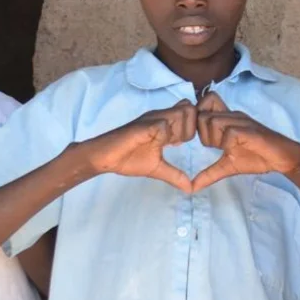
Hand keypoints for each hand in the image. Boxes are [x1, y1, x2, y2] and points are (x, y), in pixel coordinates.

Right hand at [78, 102, 197, 191]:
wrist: (104, 157)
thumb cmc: (128, 159)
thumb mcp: (157, 169)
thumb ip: (175, 175)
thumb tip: (191, 189)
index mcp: (166, 124)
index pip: (191, 113)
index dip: (195, 127)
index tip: (182, 143)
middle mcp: (161, 117)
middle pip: (191, 110)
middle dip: (192, 127)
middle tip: (178, 143)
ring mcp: (152, 119)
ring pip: (181, 113)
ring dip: (180, 129)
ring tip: (169, 144)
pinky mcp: (143, 126)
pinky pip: (163, 125)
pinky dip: (166, 135)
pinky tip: (159, 145)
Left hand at [190, 91, 299, 190]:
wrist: (283, 158)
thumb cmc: (257, 158)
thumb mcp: (228, 166)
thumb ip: (209, 173)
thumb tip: (191, 188)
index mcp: (226, 120)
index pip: (204, 102)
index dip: (197, 119)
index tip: (204, 138)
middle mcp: (232, 115)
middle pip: (201, 115)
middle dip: (203, 134)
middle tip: (216, 147)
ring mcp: (241, 121)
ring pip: (212, 121)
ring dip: (215, 139)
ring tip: (227, 149)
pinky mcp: (249, 129)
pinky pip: (229, 133)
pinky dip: (228, 144)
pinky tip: (236, 150)